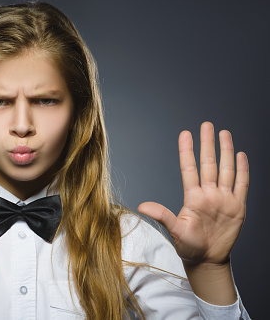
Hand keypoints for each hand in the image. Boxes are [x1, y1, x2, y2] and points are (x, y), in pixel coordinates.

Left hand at [138, 121, 248, 265]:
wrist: (207, 259)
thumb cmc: (189, 246)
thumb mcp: (175, 231)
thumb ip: (162, 215)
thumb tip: (141, 206)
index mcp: (192, 197)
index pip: (189, 168)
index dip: (187, 150)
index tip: (185, 133)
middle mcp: (208, 194)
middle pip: (209, 163)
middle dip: (208, 144)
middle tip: (207, 125)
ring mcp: (223, 199)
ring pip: (226, 169)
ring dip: (226, 151)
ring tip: (224, 134)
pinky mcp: (237, 207)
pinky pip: (241, 185)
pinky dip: (242, 170)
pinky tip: (241, 156)